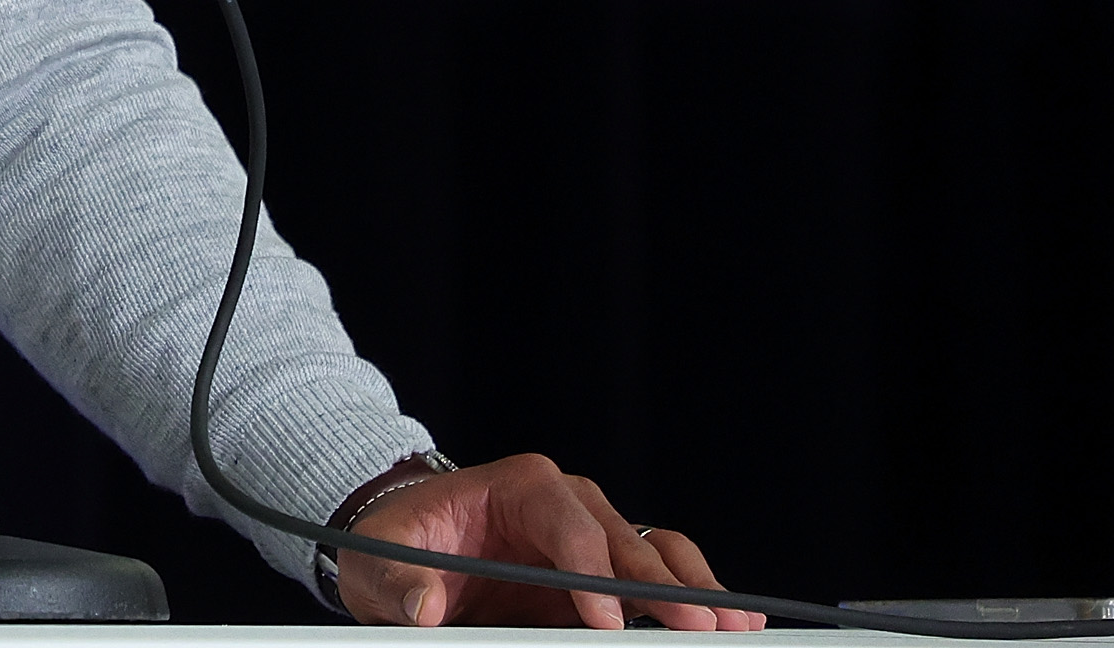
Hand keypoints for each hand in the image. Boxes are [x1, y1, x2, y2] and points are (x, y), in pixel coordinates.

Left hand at [333, 452, 762, 630]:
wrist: (408, 545)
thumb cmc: (398, 543)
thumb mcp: (380, 560)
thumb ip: (399, 583)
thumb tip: (422, 605)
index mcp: (517, 485)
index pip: (565, 523)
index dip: (589, 572)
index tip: (603, 620)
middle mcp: (567, 502)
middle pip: (624, 538)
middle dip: (660, 585)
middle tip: (697, 627)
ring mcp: (592, 535)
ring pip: (655, 552)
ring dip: (693, 589)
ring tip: (733, 626)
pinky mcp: (605, 571)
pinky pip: (657, 577)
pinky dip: (691, 596)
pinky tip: (730, 620)